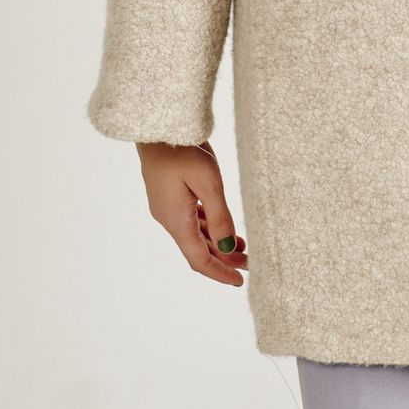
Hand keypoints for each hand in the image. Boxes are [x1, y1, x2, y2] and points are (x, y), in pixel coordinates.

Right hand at [135, 140, 249, 286]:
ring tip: (244, 249)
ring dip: (218, 244)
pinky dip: (209, 228)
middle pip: (198, 249)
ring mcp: (168, 208)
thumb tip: (229, 248)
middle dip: (223, 260)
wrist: (157, 125)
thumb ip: (220, 216)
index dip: (220, 273)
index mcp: (176, 220)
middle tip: (250, 265)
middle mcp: (169, 219)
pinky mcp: (170, 196)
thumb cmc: (182, 150)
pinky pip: (191, 220)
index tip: (240, 282)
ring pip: (196, 235)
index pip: (199, 259)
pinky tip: (225, 228)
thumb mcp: (208, 181)